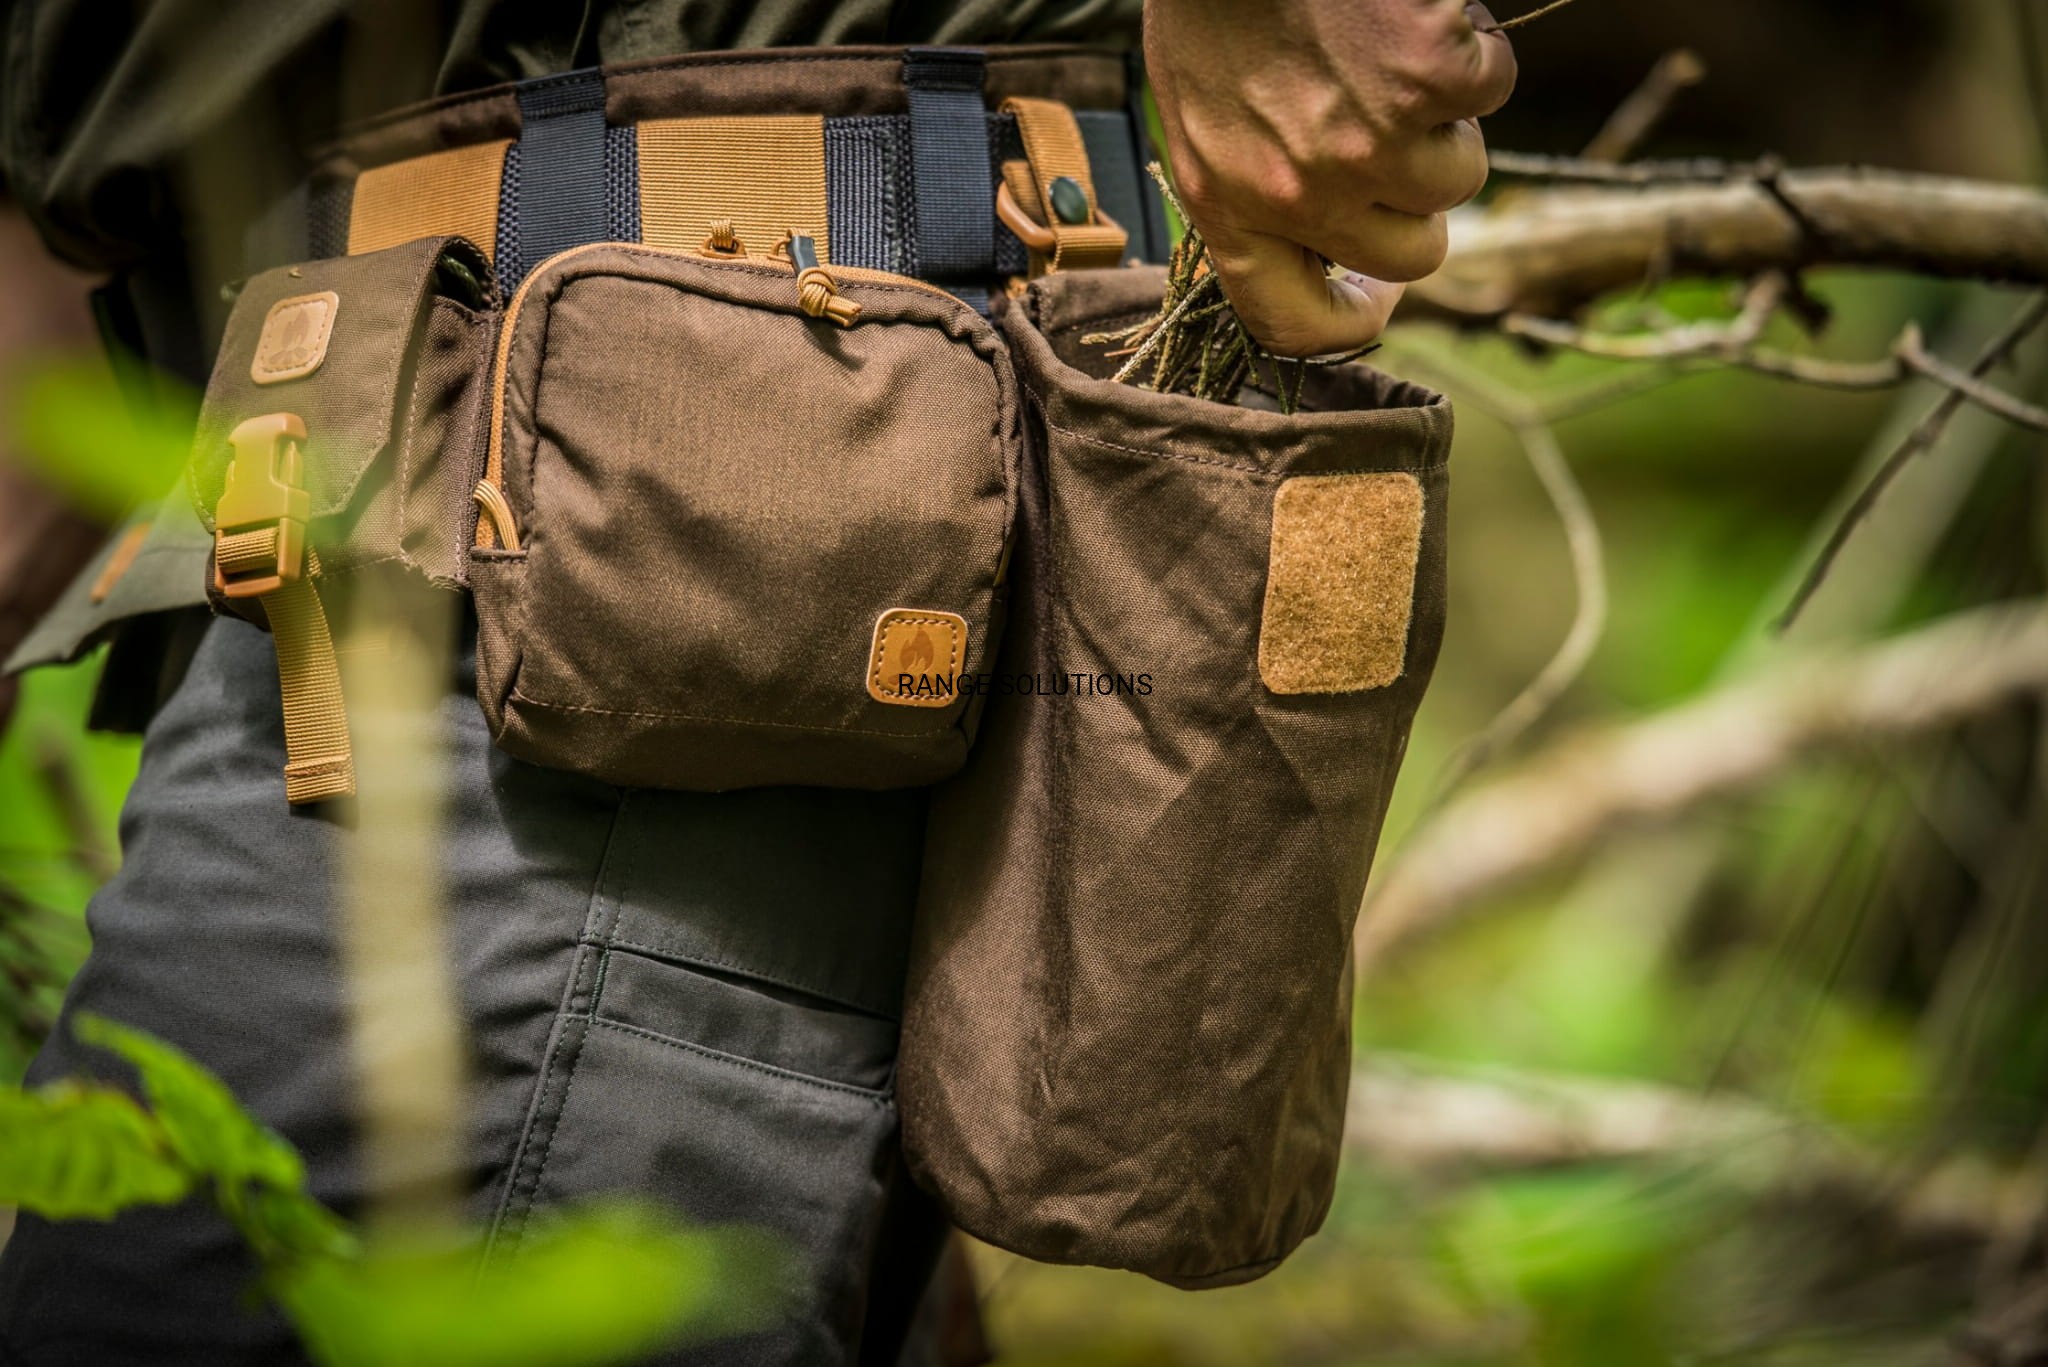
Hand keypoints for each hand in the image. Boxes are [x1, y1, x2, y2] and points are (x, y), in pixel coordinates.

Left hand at [1144, 0, 1516, 356]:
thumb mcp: (1201, 110)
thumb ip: (1253, 185)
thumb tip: (1320, 240)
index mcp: (1226, 204)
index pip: (1292, 322)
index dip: (1348, 318)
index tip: (1375, 292)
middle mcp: (1299, 192)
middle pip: (1413, 256)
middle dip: (1419, 199)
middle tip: (1398, 134)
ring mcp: (1370, 142)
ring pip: (1461, 177)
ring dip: (1446, 120)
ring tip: (1393, 56)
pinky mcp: (1430, 80)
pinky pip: (1491, 89)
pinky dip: (1471, 46)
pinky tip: (1418, 12)